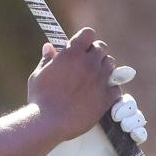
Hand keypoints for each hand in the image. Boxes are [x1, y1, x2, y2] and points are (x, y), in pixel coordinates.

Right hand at [26, 28, 120, 142]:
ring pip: (111, 65)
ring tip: (94, 78)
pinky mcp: (106, 97)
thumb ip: (47, 59)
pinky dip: (111, 89)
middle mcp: (89, 63)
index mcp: (72, 54)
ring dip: (104, 68)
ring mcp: (100, 80)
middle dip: (95, 53)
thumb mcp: (38, 75)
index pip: (88, 33)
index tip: (80, 46)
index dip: (85, 39)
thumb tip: (48, 47)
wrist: (49, 122)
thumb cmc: (40, 97)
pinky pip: (116, 87)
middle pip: (102, 48)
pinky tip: (101, 93)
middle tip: (86, 63)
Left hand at [32, 92, 148, 155]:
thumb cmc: (56, 136)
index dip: (117, 81)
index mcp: (94, 101)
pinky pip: (140, 134)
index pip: (112, 86)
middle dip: (125, 104)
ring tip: (122, 124)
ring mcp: (117, 128)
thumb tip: (51, 49)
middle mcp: (107, 113)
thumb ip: (64, 83)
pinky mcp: (124, 144)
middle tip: (114, 114)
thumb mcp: (60, 108)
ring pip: (135, 115)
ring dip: (133, 117)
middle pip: (126, 99)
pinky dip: (140, 131)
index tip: (114, 81)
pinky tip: (132, 133)